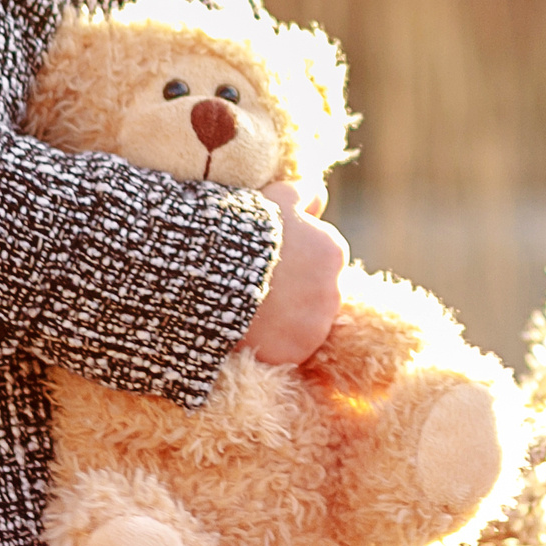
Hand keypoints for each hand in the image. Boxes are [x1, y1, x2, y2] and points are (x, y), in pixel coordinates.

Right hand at [241, 182, 344, 364]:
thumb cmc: (244, 229)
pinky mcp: (295, 353)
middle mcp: (335, 290)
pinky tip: (250, 330)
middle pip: (316, 291)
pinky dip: (273, 344)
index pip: (321, 257)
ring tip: (250, 307)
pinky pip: (288, 349)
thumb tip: (319, 195)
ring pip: (305, 322)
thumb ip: (303, 192)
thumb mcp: (275, 197)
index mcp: (333, 251)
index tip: (268, 257)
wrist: (211, 272)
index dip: (294, 257)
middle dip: (295, 289)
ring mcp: (316, 326)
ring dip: (286, 318)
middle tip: (257, 283)